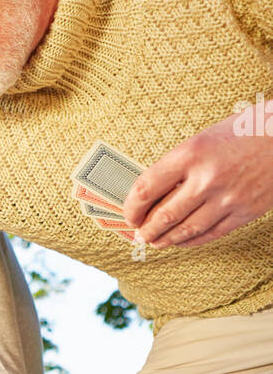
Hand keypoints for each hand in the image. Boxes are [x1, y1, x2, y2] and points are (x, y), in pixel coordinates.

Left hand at [124, 109, 272, 247]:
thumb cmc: (244, 131)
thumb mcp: (204, 138)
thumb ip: (180, 165)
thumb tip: (152, 194)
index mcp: (191, 153)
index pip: (146, 188)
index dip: (131, 207)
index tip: (128, 214)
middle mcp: (207, 178)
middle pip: (164, 215)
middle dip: (146, 230)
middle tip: (139, 235)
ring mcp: (227, 198)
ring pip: (186, 230)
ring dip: (166, 240)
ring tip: (155, 242)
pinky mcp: (245, 212)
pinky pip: (211, 234)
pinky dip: (191, 241)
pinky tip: (181, 241)